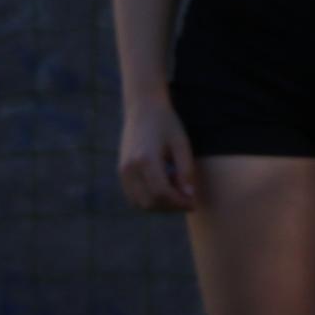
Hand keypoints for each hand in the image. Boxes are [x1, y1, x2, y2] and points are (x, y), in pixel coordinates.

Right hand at [115, 91, 198, 213]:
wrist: (143, 108)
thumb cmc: (166, 123)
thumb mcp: (182, 144)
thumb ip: (186, 170)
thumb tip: (189, 195)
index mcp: (146, 159)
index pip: (162, 193)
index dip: (179, 202)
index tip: (193, 203)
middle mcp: (130, 167)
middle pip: (150, 202)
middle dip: (171, 206)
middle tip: (186, 196)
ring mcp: (123, 170)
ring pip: (140, 203)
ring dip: (160, 205)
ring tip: (174, 187)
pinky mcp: (121, 171)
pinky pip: (134, 197)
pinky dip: (149, 199)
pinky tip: (163, 186)